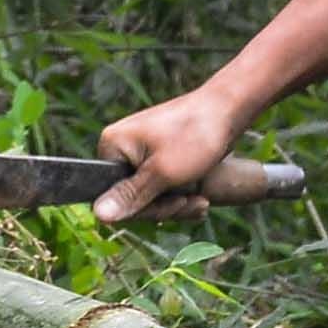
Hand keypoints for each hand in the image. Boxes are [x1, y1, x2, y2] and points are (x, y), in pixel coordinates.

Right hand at [92, 92, 243, 225]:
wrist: (228, 110)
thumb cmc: (195, 136)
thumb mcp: (162, 173)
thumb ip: (130, 196)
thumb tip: (98, 216)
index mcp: (112, 145)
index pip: (112, 197)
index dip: (144, 210)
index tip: (176, 205)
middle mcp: (121, 147)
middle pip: (132, 199)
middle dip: (166, 207)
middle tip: (195, 201)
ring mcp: (139, 152)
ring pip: (150, 196)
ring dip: (177, 203)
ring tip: (201, 200)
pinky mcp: (157, 156)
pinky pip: (161, 187)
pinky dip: (180, 195)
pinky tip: (199, 197)